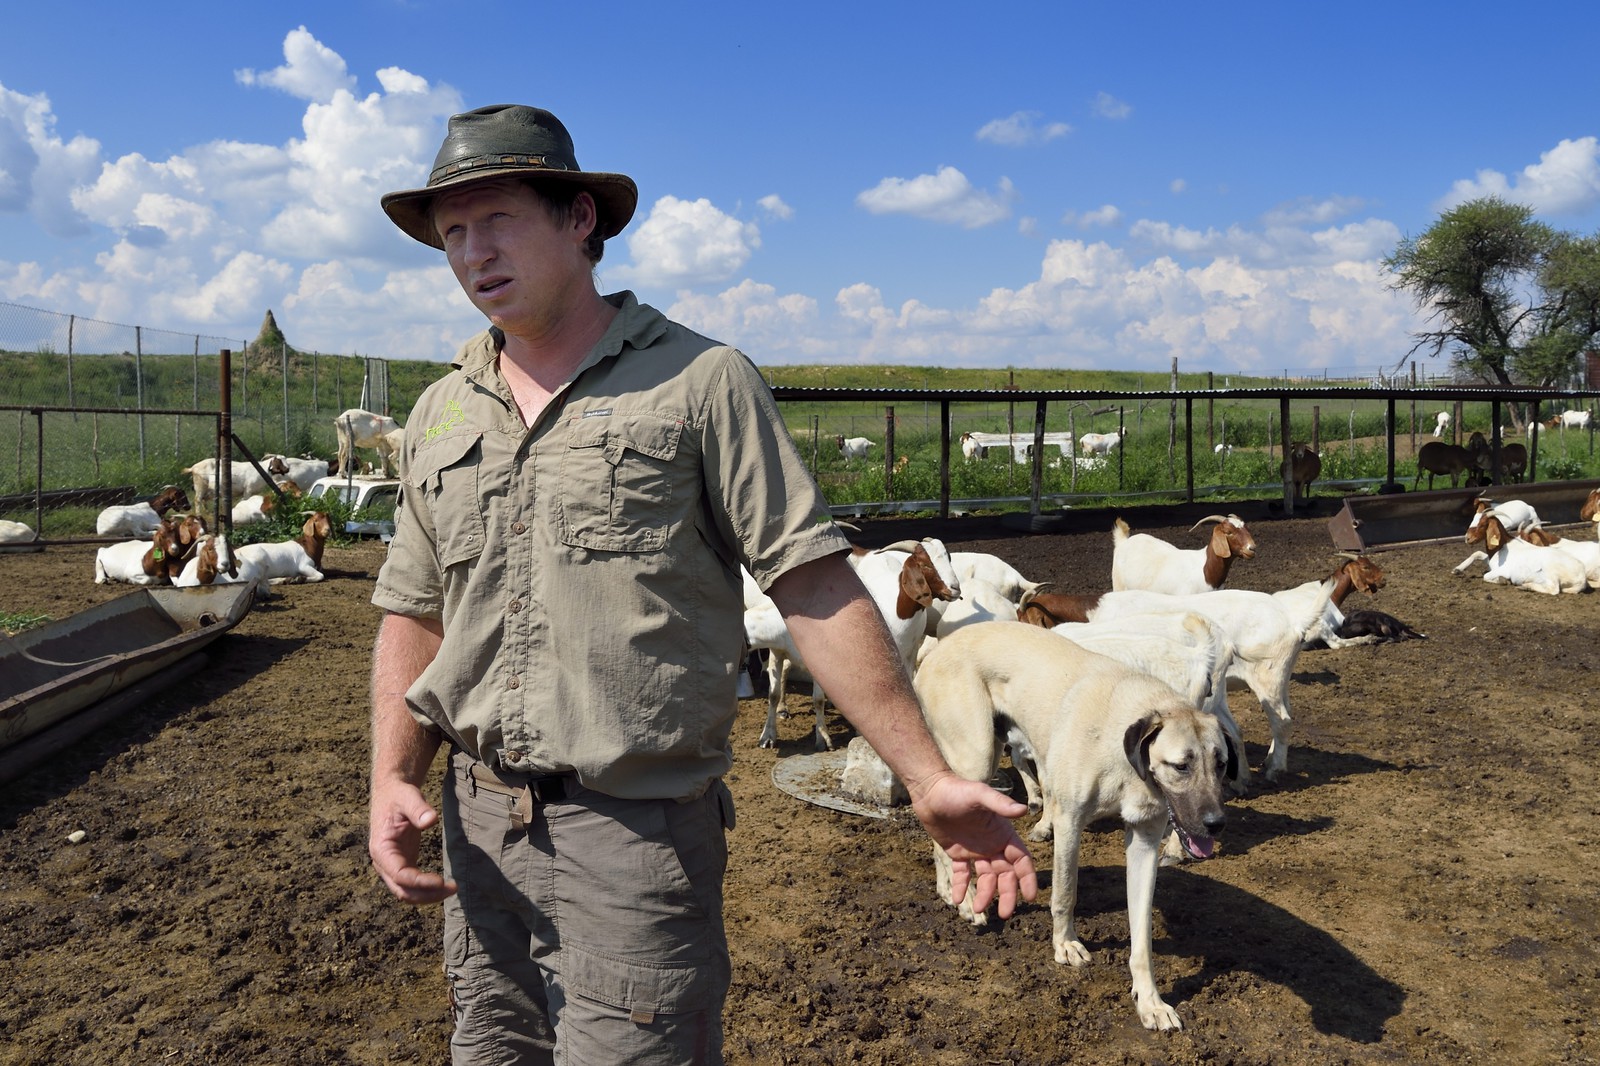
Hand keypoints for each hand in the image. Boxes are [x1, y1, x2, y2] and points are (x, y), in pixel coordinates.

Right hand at [369, 778, 456, 904]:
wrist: (392, 793)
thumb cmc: (399, 795)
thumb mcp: (408, 797)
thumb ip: (418, 809)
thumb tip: (431, 820)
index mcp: (381, 849)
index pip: (399, 875)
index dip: (419, 881)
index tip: (440, 881)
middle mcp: (384, 863)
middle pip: (402, 890)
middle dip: (426, 894)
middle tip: (453, 888)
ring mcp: (392, 865)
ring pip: (407, 892)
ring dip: (428, 895)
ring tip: (452, 888)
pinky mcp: (403, 864)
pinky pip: (413, 885)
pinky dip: (427, 889)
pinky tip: (444, 886)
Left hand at [910, 772, 1036, 918]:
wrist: (930, 790)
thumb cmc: (958, 790)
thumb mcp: (980, 795)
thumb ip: (1000, 804)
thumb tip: (1023, 810)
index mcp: (1003, 833)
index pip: (1021, 861)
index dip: (1027, 878)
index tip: (1029, 896)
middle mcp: (993, 844)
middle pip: (1006, 875)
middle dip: (1007, 894)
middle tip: (1003, 914)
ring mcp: (976, 850)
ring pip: (986, 878)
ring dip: (985, 894)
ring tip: (976, 909)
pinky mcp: (958, 853)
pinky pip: (963, 874)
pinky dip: (962, 887)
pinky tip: (958, 899)